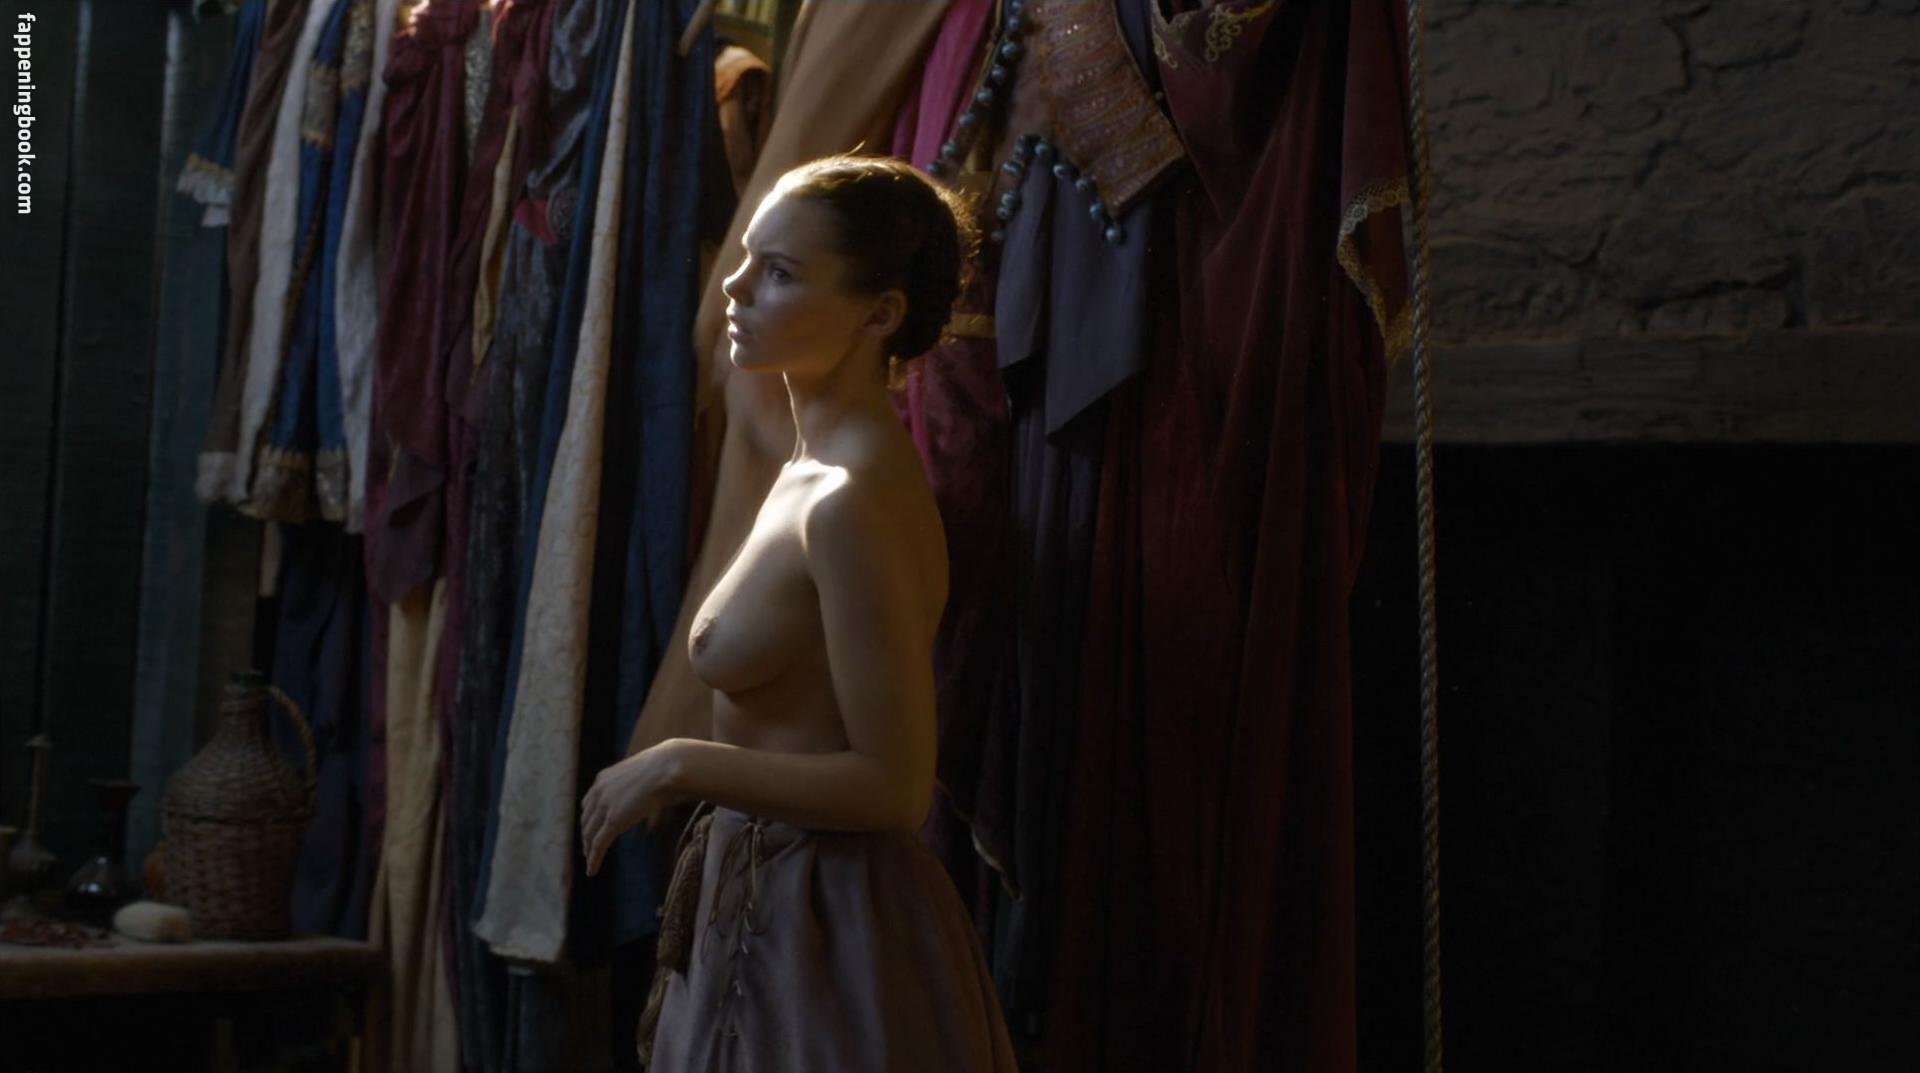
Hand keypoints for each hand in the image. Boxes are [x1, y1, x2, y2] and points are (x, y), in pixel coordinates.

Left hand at [580, 742, 679, 876]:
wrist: (665, 768)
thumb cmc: (663, 768)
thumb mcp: (640, 774)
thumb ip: (636, 783)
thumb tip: (648, 788)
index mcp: (603, 778)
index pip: (588, 803)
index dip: (588, 819)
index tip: (590, 829)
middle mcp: (599, 792)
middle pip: (586, 820)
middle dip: (586, 836)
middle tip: (588, 849)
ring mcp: (604, 807)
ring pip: (590, 834)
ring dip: (589, 850)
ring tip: (590, 862)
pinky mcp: (613, 821)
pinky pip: (599, 844)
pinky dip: (594, 859)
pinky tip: (592, 871)